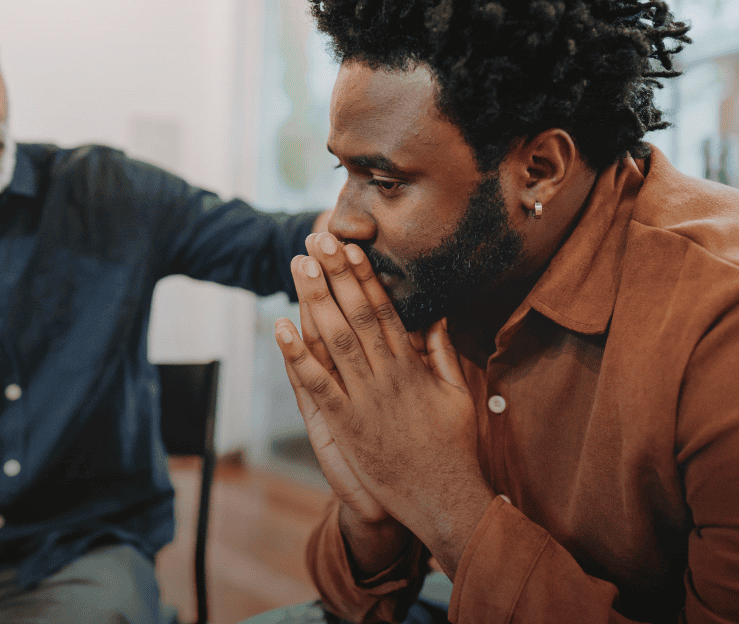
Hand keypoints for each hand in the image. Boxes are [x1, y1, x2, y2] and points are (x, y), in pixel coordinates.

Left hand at [275, 232, 492, 575]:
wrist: (443, 498)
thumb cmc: (452, 447)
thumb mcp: (458, 395)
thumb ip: (443, 354)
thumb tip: (435, 317)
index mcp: (411, 367)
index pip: (384, 310)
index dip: (365, 276)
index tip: (350, 247)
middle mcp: (386, 376)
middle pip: (356, 314)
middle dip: (335, 275)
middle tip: (317, 240)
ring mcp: (364, 400)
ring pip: (335, 340)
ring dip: (315, 300)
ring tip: (298, 265)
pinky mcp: (346, 425)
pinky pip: (316, 385)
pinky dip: (297, 355)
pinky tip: (280, 328)